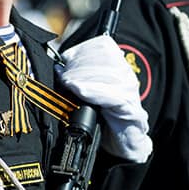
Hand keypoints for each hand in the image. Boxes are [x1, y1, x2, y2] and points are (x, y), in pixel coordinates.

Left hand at [57, 35, 151, 162]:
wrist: (124, 143)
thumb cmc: (102, 117)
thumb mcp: (87, 92)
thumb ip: (77, 78)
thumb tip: (57, 68)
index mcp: (118, 67)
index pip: (102, 46)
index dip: (80, 51)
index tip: (65, 61)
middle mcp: (126, 76)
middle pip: (101, 59)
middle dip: (77, 67)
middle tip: (63, 78)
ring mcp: (130, 92)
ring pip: (105, 75)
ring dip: (81, 78)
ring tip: (67, 84)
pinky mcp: (131, 110)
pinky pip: (111, 96)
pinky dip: (92, 91)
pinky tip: (79, 91)